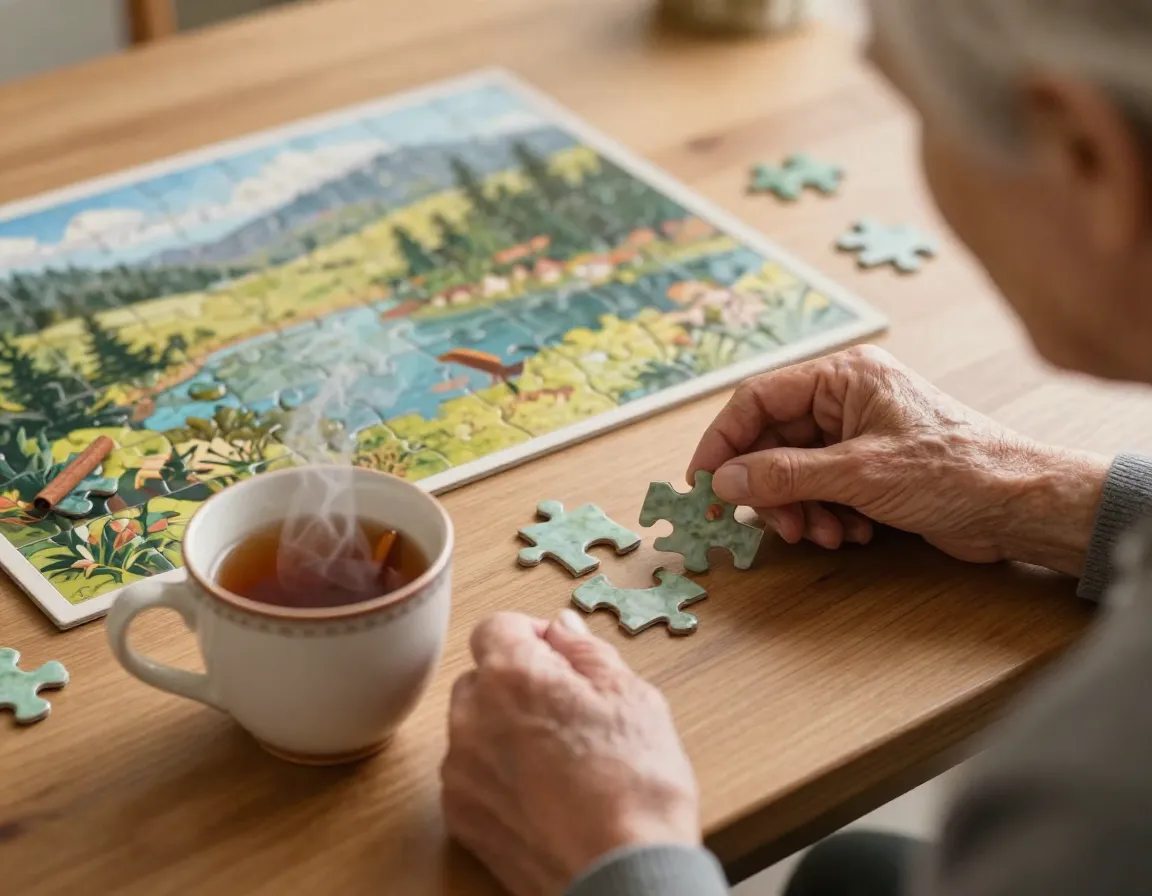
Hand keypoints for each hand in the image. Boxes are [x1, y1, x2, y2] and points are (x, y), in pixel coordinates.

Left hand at [442, 611, 698, 895]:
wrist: (622, 876)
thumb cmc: (637, 784)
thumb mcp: (631, 696)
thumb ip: (586, 652)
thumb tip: (561, 628)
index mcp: (512, 676)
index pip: (495, 626)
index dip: (530, 634)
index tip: (558, 654)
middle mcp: (472, 718)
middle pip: (480, 678)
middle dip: (516, 683)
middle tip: (567, 709)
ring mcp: (461, 773)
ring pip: (472, 728)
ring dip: (503, 730)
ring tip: (558, 758)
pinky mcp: (460, 819)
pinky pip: (470, 777)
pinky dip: (496, 777)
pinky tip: (542, 794)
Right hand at [690, 345, 1108, 575]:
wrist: (1021, 506)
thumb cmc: (954, 470)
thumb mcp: (859, 472)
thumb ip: (784, 474)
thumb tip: (723, 481)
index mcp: (842, 376)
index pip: (757, 399)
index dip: (723, 441)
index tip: (703, 484)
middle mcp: (845, 399)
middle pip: (773, 440)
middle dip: (770, 488)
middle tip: (775, 524)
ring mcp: (857, 435)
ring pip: (794, 471)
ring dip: (799, 508)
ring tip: (821, 533)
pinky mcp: (869, 469)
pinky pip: (820, 490)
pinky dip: (823, 515)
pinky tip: (848, 533)